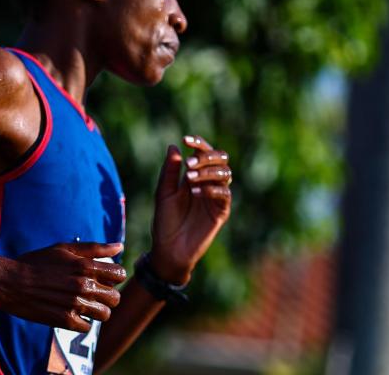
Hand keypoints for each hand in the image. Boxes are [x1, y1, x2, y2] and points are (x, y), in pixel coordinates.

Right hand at [0, 242, 126, 331]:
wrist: (10, 281)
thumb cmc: (37, 262)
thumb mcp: (64, 249)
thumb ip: (94, 248)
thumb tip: (119, 247)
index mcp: (85, 266)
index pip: (119, 275)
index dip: (114, 276)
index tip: (104, 277)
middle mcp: (84, 286)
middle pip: (115, 298)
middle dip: (108, 295)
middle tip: (95, 293)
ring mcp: (75, 305)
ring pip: (104, 315)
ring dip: (97, 310)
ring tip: (84, 305)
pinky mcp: (65, 321)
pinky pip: (86, 327)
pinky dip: (81, 322)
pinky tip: (70, 312)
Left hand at [150, 135, 232, 284]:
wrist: (168, 248)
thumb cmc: (165, 220)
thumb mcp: (164, 192)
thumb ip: (170, 170)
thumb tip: (175, 146)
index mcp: (195, 175)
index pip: (203, 152)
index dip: (198, 143)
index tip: (185, 139)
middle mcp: (209, 183)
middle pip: (220, 158)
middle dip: (206, 156)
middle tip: (189, 163)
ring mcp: (216, 197)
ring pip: (225, 173)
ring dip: (208, 171)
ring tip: (189, 177)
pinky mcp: (221, 212)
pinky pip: (224, 194)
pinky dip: (212, 188)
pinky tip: (196, 192)